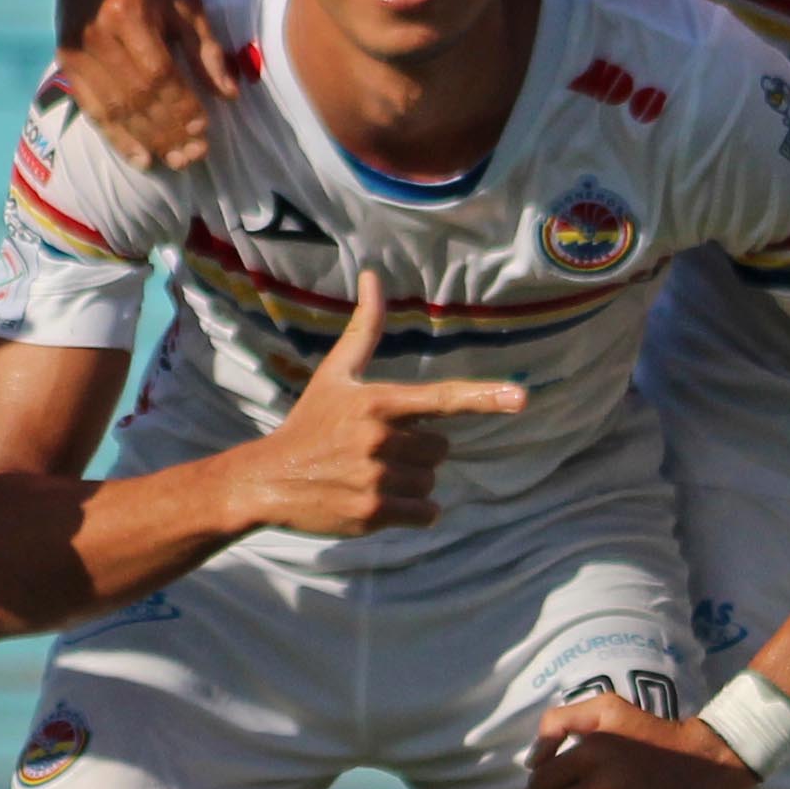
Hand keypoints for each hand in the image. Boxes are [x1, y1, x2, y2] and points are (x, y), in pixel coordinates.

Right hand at [60, 0, 242, 168]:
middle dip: (168, 130)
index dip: (181, 106)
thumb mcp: (187, 3)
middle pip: (135, 96)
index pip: (157, 73)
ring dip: (148, 141)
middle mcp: (96, 32)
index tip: (205, 129)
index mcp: (129, 12)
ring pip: (114, 109)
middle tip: (196, 155)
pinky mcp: (65, 62)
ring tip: (177, 161)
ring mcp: (75, 49)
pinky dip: (117, 138)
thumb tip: (230, 95)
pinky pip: (92, 109)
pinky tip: (142, 159)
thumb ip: (207, 49)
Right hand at [222, 271, 524, 538]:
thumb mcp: (336, 373)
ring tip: (370, 475)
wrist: (268, 478)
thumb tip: (373, 275)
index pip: (441, 398)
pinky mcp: (373, 513)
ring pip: (431, 482)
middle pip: (441, 448)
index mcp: (377, 402)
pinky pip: (425, 514)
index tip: (521, 398)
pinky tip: (377, 500)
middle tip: (376, 450)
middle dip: (417, 451)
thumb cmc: (310, 422)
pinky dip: (411, 513)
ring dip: (411, 482)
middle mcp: (379, 439)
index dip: (484, 397)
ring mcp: (376, 478)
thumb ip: (366, 328)